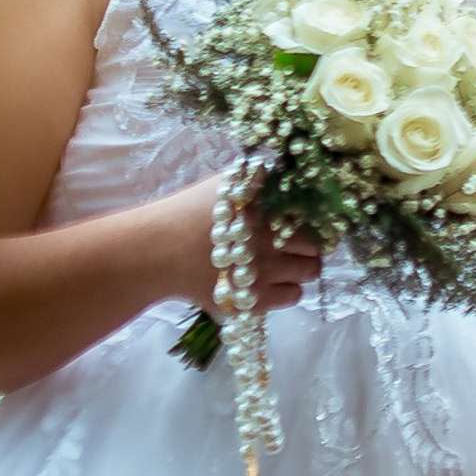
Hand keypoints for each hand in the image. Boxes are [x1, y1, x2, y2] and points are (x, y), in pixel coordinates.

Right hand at [166, 177, 322, 313]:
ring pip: (311, 271)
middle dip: (310, 244)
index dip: (315, 218)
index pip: (315, 212)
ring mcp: (267, 270)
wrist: (157, 250)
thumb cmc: (188, 212)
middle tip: (296, 244)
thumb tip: (290, 176)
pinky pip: (295, 296)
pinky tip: (273, 281)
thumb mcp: (226, 183)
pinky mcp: (257, 299)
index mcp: (268, 204)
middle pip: (317, 243)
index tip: (306, 222)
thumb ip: (260, 179)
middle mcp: (273, 236)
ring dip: (303, 267)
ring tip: (285, 263)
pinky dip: (290, 290)